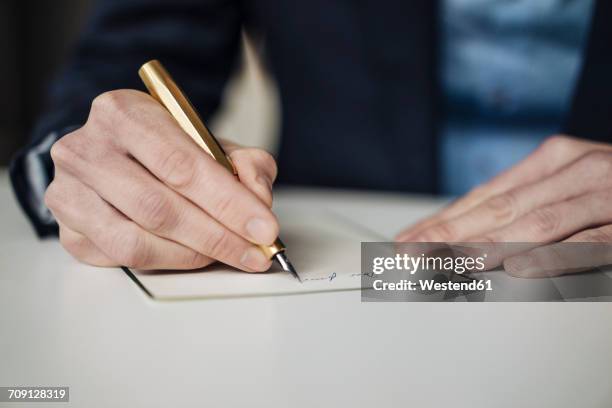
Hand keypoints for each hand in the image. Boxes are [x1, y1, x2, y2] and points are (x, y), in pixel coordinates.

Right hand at [45, 89, 279, 270]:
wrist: (116, 155)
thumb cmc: (164, 148)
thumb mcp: (210, 142)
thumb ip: (245, 163)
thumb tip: (258, 198)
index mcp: (122, 113)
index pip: (181, 165)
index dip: (228, 202)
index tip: (264, 227)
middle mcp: (85, 149)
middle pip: (159, 207)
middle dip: (218, 235)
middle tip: (256, 250)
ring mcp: (69, 193)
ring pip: (138, 240)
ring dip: (195, 254)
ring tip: (230, 253)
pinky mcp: (69, 230)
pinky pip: (123, 259)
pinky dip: (168, 262)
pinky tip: (194, 254)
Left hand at [396, 135, 611, 276]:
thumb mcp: (566, 182)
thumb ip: (525, 201)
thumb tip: (468, 229)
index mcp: (553, 159)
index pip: (484, 195)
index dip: (443, 220)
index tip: (407, 240)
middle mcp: (575, 171)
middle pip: (499, 208)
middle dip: (449, 234)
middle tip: (410, 255)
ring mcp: (605, 196)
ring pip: (537, 224)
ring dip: (488, 246)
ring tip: (449, 263)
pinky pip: (591, 242)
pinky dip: (554, 256)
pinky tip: (520, 269)